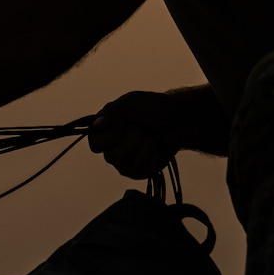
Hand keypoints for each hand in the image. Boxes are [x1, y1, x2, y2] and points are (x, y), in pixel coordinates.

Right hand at [87, 89, 205, 178]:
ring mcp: (126, 164)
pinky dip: (156, 154)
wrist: (177, 119)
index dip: (111, 136)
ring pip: (134, 163)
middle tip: (142, 128)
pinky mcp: (141, 172)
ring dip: (148, 145)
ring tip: (151, 136)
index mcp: (104, 131)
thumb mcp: (130, 102)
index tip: (123, 124)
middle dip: (135, 138)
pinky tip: (157, 146)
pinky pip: (146, 169)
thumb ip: (111, 112)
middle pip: (116, 157)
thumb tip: (98, 125)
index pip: (96, 144)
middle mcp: (111, 150)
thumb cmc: (152, 108)